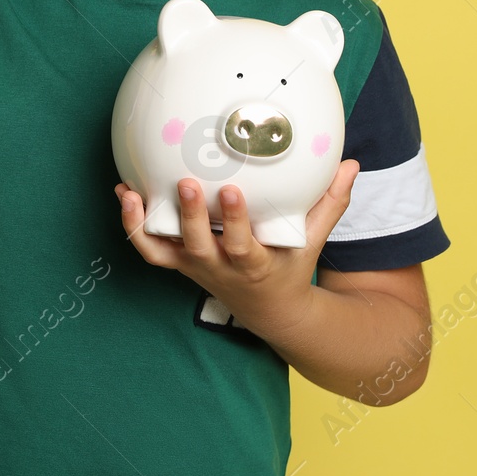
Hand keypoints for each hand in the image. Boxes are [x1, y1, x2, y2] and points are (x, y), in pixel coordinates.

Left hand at [115, 160, 359, 332]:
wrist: (269, 311)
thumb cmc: (290, 267)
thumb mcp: (313, 240)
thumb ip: (330, 203)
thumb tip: (351, 164)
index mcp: (254, 265)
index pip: (242, 247)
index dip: (234, 222)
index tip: (230, 191)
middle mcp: (219, 268)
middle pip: (198, 248)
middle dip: (190, 217)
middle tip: (185, 182)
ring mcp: (194, 267)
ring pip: (163, 252)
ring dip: (144, 223)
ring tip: (131, 191)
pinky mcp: (178, 263)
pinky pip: (149, 249)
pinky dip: (133, 224)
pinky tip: (125, 192)